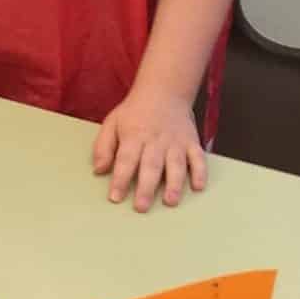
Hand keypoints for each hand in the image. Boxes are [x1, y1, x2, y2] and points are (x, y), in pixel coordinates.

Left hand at [93, 86, 205, 210]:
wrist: (164, 91)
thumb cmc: (135, 112)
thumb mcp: (112, 123)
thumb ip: (103, 147)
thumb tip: (99, 170)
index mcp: (134, 136)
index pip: (126, 160)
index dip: (120, 179)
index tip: (115, 197)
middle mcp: (156, 140)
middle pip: (151, 166)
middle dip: (146, 188)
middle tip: (141, 207)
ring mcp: (176, 142)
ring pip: (176, 164)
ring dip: (174, 184)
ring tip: (170, 201)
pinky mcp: (191, 142)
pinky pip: (198, 158)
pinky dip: (200, 172)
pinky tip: (198, 187)